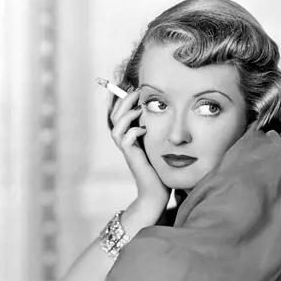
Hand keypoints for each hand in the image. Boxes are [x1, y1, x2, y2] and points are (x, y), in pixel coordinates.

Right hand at [110, 89, 170, 210]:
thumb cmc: (160, 170)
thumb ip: (158, 129)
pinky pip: (125, 140)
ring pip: (115, 127)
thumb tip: (166, 109)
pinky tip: (144, 129)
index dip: (123, 99)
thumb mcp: (159, 145)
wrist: (157, 193)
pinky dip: (133, 131)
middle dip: (123, 100)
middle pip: (114, 116)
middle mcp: (125, 142)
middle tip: (137, 91)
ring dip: (126, 114)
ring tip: (139, 109)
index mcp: (130, 136)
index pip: (119, 112)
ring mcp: (127, 150)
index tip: (136, 88)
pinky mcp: (132, 158)